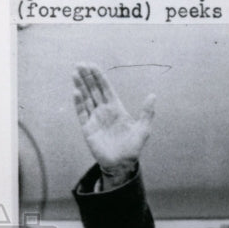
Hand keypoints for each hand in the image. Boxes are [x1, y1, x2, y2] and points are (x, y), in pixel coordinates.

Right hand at [73, 63, 154, 184]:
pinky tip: (76, 92)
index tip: (93, 66)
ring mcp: (95, 119)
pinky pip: (82, 113)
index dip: (100, 78)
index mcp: (116, 109)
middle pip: (94, 91)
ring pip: (86, 99)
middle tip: (80, 64)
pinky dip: (79, 103)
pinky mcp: (88, 128)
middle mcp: (104, 111)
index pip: (106, 89)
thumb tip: (153, 95)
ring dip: (80, 86)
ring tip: (74, 73)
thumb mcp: (143, 128)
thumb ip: (146, 112)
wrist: (122, 163)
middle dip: (87, 78)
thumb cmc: (133, 147)